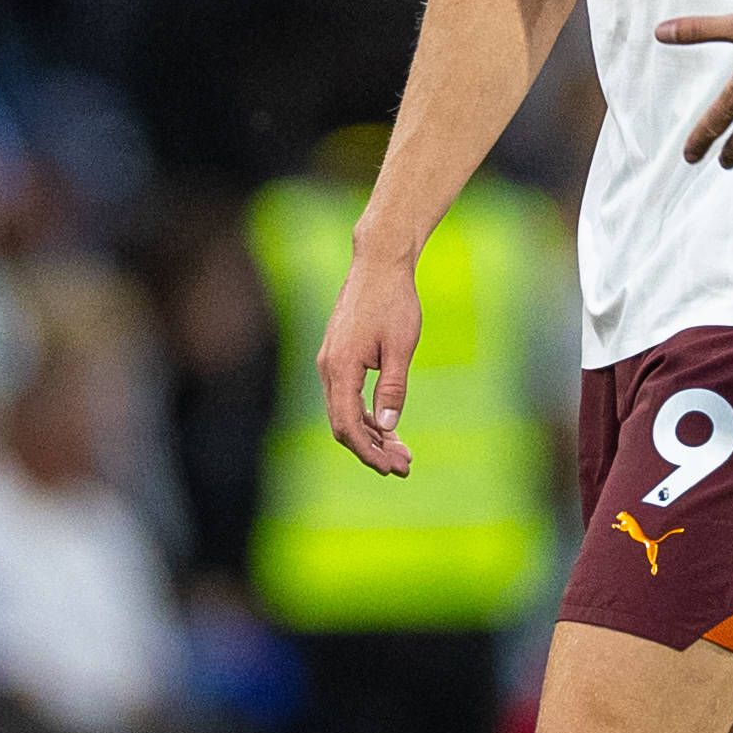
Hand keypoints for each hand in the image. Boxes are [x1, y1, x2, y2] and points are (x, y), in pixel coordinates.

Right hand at [317, 254, 423, 475]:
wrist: (379, 264)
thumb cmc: (394, 302)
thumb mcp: (400, 348)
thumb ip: (392, 389)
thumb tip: (387, 427)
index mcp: (341, 368)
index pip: (347, 425)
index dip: (368, 451)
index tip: (392, 468)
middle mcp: (328, 368)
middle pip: (343, 424)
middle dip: (373, 449)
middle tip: (404, 466)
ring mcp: (331, 362)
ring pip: (346, 412)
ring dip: (372, 435)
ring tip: (402, 453)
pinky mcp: (339, 357)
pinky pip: (348, 396)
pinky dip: (367, 415)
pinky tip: (388, 428)